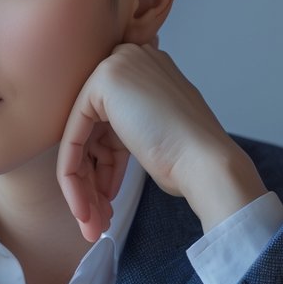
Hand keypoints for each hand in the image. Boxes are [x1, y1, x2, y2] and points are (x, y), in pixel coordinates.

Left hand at [56, 43, 267, 240]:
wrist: (208, 164)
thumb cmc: (190, 158)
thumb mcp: (154, 131)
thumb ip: (128, 125)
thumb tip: (96, 148)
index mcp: (144, 68)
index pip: (107, 122)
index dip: (106, 163)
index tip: (108, 198)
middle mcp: (129, 59)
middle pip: (92, 129)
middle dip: (92, 178)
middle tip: (95, 217)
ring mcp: (116, 67)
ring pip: (81, 137)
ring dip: (84, 186)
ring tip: (92, 224)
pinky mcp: (103, 83)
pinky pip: (73, 137)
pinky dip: (73, 176)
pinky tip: (82, 209)